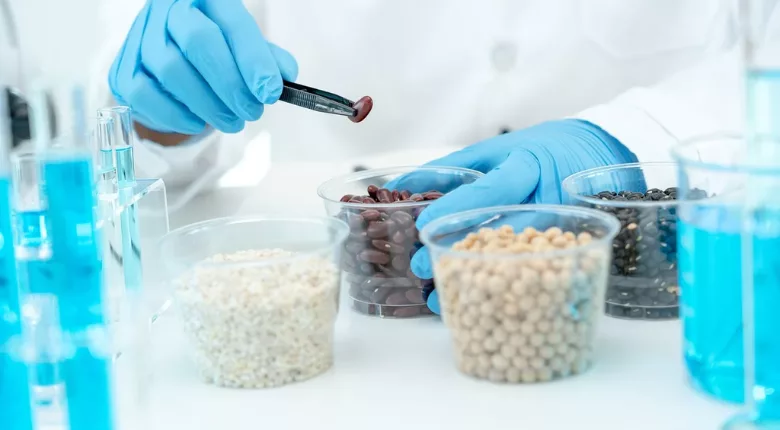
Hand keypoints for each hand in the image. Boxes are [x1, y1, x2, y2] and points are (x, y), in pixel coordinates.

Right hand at [109, 0, 297, 135]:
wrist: (168, 59)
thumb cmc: (215, 52)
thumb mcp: (243, 48)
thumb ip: (267, 59)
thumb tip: (286, 76)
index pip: (231, 23)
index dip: (254, 59)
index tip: (271, 92)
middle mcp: (167, 10)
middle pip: (199, 42)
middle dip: (231, 84)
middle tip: (252, 111)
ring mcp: (140, 38)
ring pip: (172, 72)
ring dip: (208, 105)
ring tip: (232, 121)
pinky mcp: (123, 70)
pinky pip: (146, 96)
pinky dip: (176, 116)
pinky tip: (198, 122)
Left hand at [413, 119, 638, 313]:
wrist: (601, 154)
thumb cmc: (544, 149)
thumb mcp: (499, 148)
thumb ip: (452, 168)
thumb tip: (402, 187)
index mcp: (530, 167)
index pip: (491, 189)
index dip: (458, 207)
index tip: (424, 225)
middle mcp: (547, 199)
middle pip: (503, 233)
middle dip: (459, 253)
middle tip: (422, 268)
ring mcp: (561, 229)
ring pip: (516, 260)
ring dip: (476, 281)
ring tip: (438, 297)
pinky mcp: (570, 250)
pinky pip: (533, 273)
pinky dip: (501, 289)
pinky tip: (472, 302)